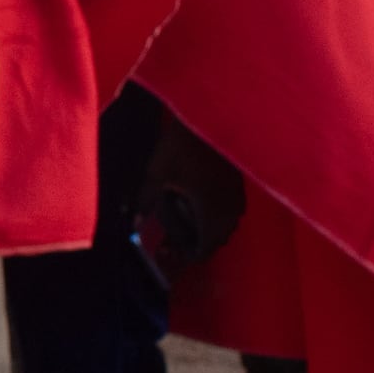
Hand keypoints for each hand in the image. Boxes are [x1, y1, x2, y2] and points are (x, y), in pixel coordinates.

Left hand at [128, 124, 248, 288]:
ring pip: (228, 225)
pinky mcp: (240, 183)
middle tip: (179, 242)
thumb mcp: (158, 173)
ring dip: (211, 229)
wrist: (209, 116)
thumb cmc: (183, 145)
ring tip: (189, 224)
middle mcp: (230, 209)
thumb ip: (145, 200)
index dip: (190, 255)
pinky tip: (202, 204)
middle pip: (219, 240)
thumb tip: (133, 220)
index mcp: (212, 212)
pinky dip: (219, 214)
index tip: (176, 254)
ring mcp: (238, 196)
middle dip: (200, 244)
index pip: (206, 249)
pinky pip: (233, 210)